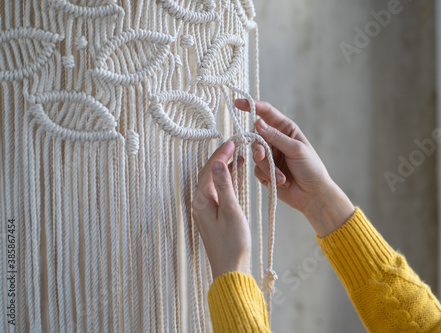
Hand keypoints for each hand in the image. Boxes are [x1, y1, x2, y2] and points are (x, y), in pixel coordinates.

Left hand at [192, 141, 250, 278]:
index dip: (220, 154)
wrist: (231, 269)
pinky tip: (236, 176)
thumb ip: (224, 185)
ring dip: (225, 169)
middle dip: (222, 158)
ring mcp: (207, 210)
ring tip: (240, 156)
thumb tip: (216, 163)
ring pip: (214, 182)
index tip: (232, 142)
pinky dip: (227, 181)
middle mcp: (200, 203)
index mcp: (201, 201)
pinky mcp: (214, 216)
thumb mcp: (231, 210)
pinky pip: (219, 192)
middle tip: (236, 145)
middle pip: (209, 174)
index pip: (208, 170)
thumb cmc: (232, 243)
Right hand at [235, 99, 354, 236]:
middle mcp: (275, 140)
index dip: (252, 106)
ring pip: (256, 156)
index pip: (266, 113)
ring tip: (281, 177)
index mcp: (285, 129)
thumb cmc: (311, 168)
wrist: (313, 194)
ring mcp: (270, 156)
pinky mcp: (266, 171)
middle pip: (256, 137)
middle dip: (259, 148)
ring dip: (268, 167)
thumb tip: (257, 123)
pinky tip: (282, 182)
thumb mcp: (296, 149)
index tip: (238, 103)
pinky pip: (258, 170)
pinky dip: (269, 176)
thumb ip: (275, 137)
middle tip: (262, 155)